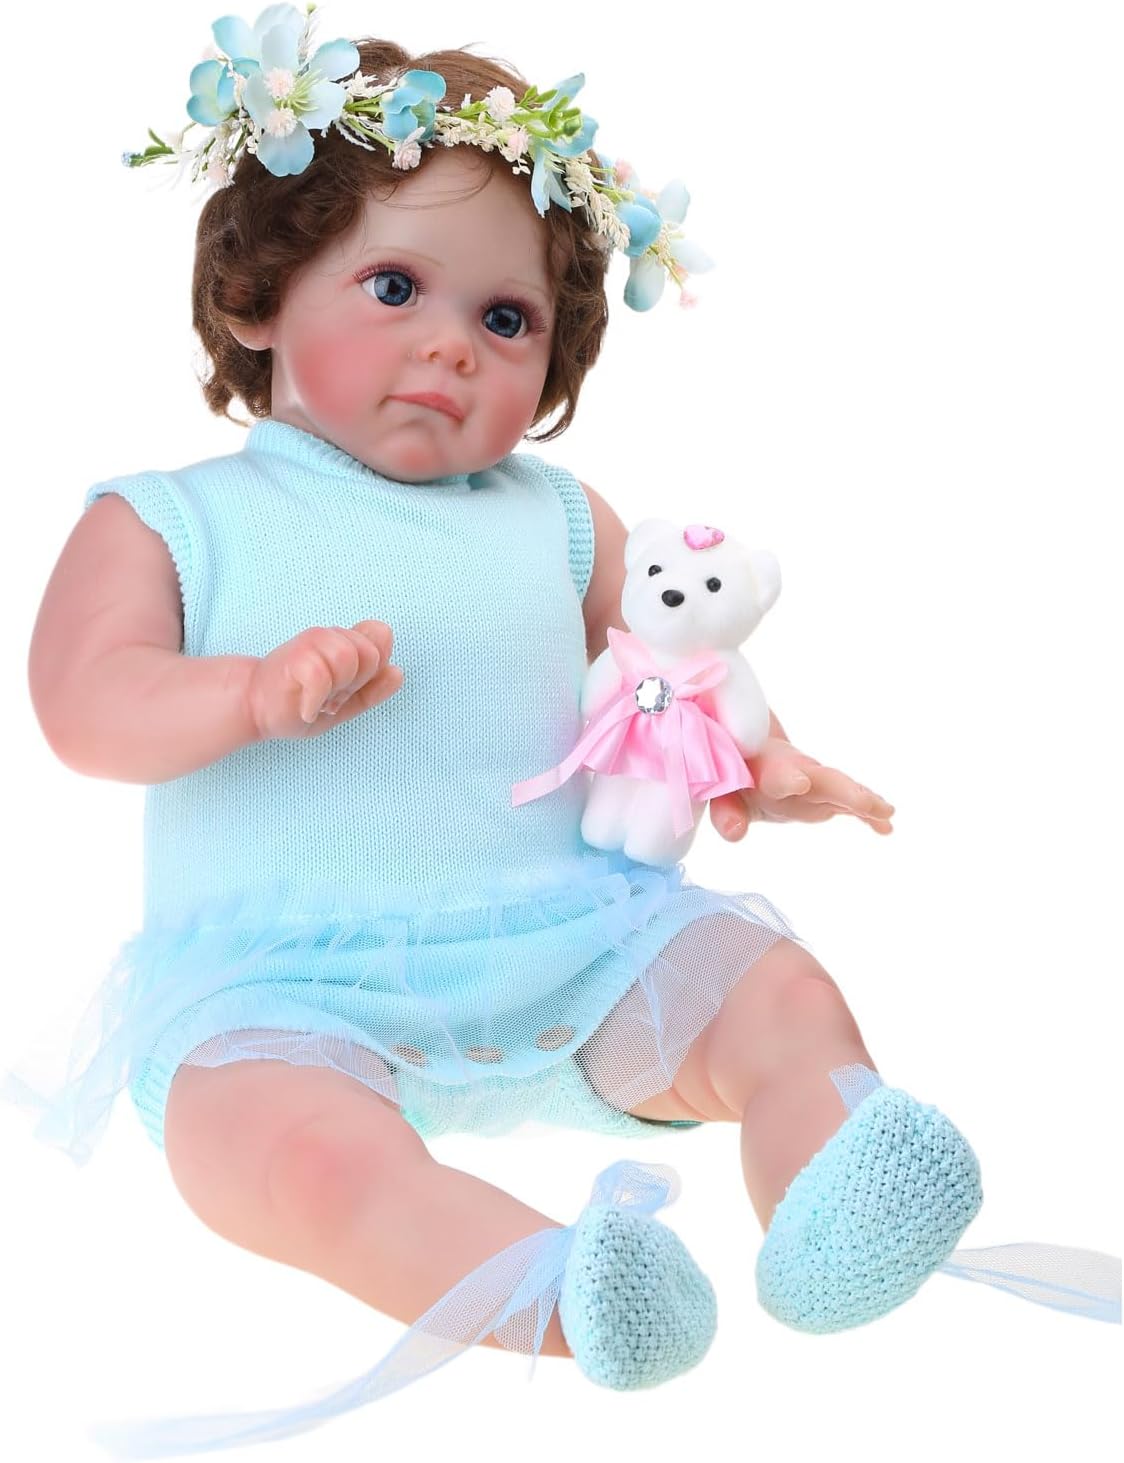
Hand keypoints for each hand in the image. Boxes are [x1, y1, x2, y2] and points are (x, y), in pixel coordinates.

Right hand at [247, 620, 402, 740]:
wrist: (255, 708)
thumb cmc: (299, 704)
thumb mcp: (345, 704)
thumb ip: (373, 689)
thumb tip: (398, 672)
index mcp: (346, 643)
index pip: (381, 641)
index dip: (369, 672)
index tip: (344, 689)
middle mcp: (331, 636)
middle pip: (370, 653)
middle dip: (353, 684)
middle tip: (328, 697)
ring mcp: (312, 642)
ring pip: (348, 658)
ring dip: (334, 690)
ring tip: (317, 699)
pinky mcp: (295, 657)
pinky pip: (321, 676)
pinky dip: (315, 702)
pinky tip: (306, 708)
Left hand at [709, 735, 894, 840]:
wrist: (746, 747)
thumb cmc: (729, 772)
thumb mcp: (720, 792)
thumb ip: (726, 812)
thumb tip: (735, 833)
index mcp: (762, 765)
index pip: (774, 771)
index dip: (786, 777)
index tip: (801, 784)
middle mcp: (793, 768)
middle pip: (820, 776)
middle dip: (840, 789)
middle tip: (863, 801)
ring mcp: (812, 779)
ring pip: (840, 786)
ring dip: (861, 799)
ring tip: (886, 812)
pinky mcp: (823, 792)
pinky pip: (847, 802)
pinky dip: (867, 813)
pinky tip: (886, 827)